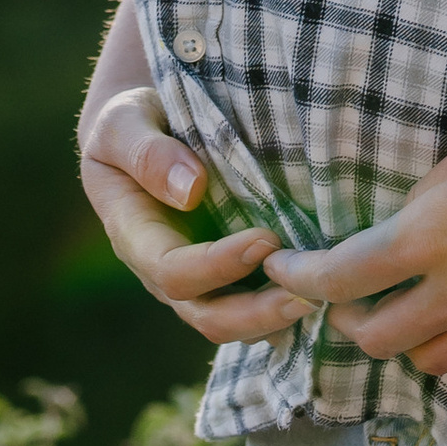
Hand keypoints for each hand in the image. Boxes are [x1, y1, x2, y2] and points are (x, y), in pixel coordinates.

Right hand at [78, 86, 310, 349]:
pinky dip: (284, 310)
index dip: (219, 265)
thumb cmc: (131, 122)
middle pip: (208, 316)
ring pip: (235, 323)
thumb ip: (147, 153)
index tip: (267, 239)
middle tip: (308, 294)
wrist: (139, 132)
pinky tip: (323, 297)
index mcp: (137, 238)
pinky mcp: (224, 276)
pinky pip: (252, 308)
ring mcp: (196, 280)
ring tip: (323, 299)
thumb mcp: (123, 123)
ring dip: (277, 318)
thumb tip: (191, 191)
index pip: (174, 272)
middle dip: (258, 313)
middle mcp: (164, 272)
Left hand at [264, 99, 446, 381]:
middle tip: (345, 290)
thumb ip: (426, 196)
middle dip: (345, 316)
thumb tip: (396, 224)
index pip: (340, 278)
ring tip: (402, 304)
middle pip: (373, 337)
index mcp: (434, 237)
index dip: (300, 278)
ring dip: (401, 337)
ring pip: (424, 362)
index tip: (284, 266)